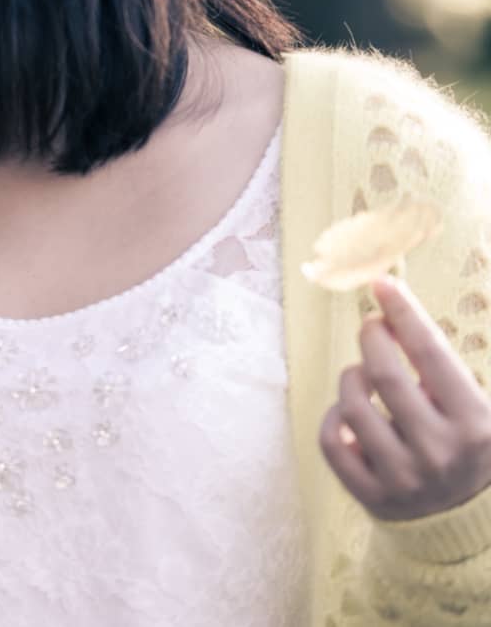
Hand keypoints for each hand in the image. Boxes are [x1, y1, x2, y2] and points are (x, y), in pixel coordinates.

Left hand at [320, 275, 490, 521]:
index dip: (405, 313)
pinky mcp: (371, 496)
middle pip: (384, 374)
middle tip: (371, 325)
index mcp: (477, 425)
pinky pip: (331, 440)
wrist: (467, 523)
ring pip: (351, 404)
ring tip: (366, 376)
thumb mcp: (480, 411)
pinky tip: (349, 414)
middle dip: (371, 338)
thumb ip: (446, 370)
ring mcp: (403, 478)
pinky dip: (333, 417)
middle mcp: (440, 452)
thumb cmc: (469, 448)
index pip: (432, 354)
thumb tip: (396, 314)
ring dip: (352, 377)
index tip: (382, 283)